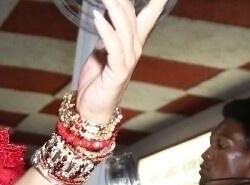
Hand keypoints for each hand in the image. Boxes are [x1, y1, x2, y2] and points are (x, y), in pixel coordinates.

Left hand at [72, 0, 172, 126]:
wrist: (93, 108)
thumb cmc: (98, 79)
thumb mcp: (102, 49)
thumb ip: (108, 31)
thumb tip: (106, 9)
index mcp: (133, 42)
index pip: (148, 14)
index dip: (156, 2)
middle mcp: (135, 48)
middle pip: (131, 16)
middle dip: (122, 0)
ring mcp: (128, 60)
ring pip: (124, 28)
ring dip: (113, 8)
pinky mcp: (118, 71)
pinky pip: (113, 46)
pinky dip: (106, 30)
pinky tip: (97, 17)